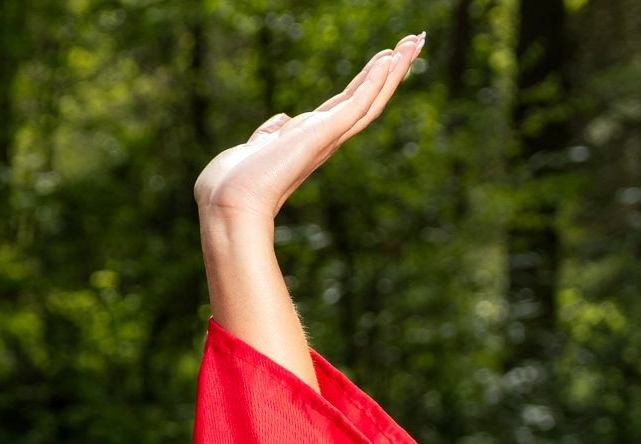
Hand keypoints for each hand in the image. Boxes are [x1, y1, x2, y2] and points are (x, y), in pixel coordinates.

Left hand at [192, 33, 423, 228]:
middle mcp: (324, 140)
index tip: (384, 58)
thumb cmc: (232, 185)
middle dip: (390, 70)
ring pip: (369, 100)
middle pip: (367, 99)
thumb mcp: (254, 148)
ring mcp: (325, 138)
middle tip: (414, 42)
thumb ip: (269, 133)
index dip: (366, 82)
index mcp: (310, 141)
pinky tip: (388, 61)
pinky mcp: (322, 135)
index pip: (346, 105)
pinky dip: (373, 84)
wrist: (226, 204)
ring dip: (393, 70)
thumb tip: (279, 119)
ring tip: (414, 42)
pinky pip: (355, 106)